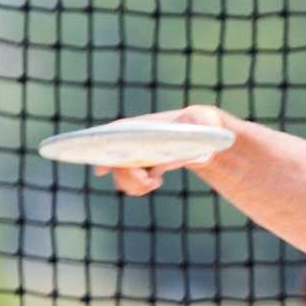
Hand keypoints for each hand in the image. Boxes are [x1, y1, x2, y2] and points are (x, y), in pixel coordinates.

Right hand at [96, 105, 234, 197]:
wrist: (203, 139)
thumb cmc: (203, 125)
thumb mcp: (205, 120)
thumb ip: (200, 119)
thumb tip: (190, 120)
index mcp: (142, 126)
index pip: (115, 133)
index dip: (102, 147)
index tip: (100, 168)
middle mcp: (133, 139)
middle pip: (114, 159)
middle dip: (126, 176)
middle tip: (147, 180)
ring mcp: (135, 153)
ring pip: (121, 174)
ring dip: (134, 184)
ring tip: (154, 181)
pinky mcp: (142, 167)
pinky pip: (132, 181)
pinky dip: (140, 187)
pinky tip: (156, 180)